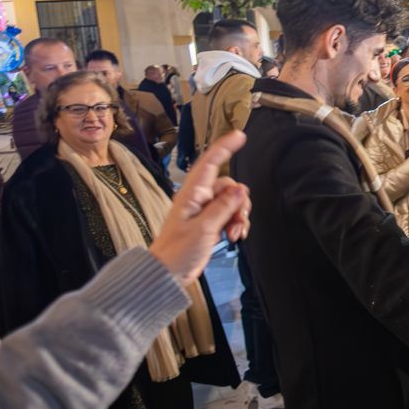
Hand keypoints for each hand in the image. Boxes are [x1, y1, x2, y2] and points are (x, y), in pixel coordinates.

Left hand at [149, 131, 252, 281]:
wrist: (168, 273)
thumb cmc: (178, 251)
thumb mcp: (203, 229)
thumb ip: (223, 208)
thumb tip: (240, 189)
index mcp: (191, 195)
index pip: (209, 164)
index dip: (224, 148)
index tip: (240, 136)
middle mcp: (199, 198)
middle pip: (229, 187)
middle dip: (240, 203)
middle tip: (237, 223)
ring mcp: (204, 211)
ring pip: (233, 202)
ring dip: (239, 217)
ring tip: (234, 234)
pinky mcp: (210, 223)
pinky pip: (230, 215)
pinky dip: (236, 224)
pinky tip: (235, 237)